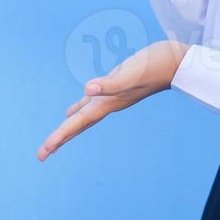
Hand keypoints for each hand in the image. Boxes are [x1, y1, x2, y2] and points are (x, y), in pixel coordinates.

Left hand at [35, 40, 191, 160]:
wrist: (178, 64)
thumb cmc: (155, 66)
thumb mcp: (131, 73)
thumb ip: (110, 84)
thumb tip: (87, 90)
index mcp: (108, 103)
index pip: (78, 122)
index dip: (59, 136)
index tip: (43, 152)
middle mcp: (109, 103)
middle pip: (79, 125)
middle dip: (60, 139)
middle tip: (41, 155)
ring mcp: (113, 97)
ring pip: (84, 116)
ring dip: (69, 127)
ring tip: (55, 140)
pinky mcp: (116, 86)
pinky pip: (92, 102)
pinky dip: (80, 108)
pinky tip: (75, 108)